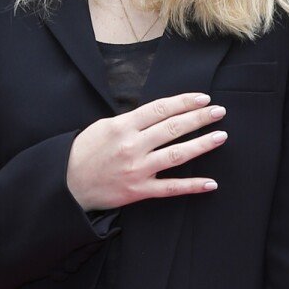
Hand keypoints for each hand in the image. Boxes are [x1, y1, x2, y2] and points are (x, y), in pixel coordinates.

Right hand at [66, 93, 226, 212]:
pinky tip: (211, 183)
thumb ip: (131, 122)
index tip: (203, 98)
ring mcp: (137, 169)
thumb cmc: (84, 152)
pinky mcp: (139, 191)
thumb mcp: (104, 127)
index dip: (184, 102)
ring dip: (202, 145)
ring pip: (176, 155)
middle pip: (173, 128)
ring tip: (221, 136)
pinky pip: (171, 188)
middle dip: (199, 118)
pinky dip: (192, 186)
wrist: (67, 184)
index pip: (160, 109)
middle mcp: (133, 146)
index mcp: (123, 126)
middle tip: (219, 111)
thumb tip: (158, 115)